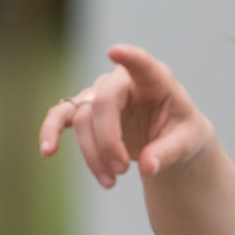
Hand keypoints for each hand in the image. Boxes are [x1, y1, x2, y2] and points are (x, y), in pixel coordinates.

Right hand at [39, 45, 215, 189]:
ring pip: (84, 118)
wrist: (169, 140)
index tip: (114, 52)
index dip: (129, 58)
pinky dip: (51, 132)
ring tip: (110, 182)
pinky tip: (47, 151)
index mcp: (155, 81)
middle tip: (123, 171)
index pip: (142, 65)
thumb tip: (148, 168)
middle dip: (109, 141)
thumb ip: (168, 153)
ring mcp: (101, 94)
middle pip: (104, 102)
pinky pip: (62, 116)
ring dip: (93, 154)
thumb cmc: (181, 133)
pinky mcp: (87, 110)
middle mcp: (124, 81)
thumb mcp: (187, 144)